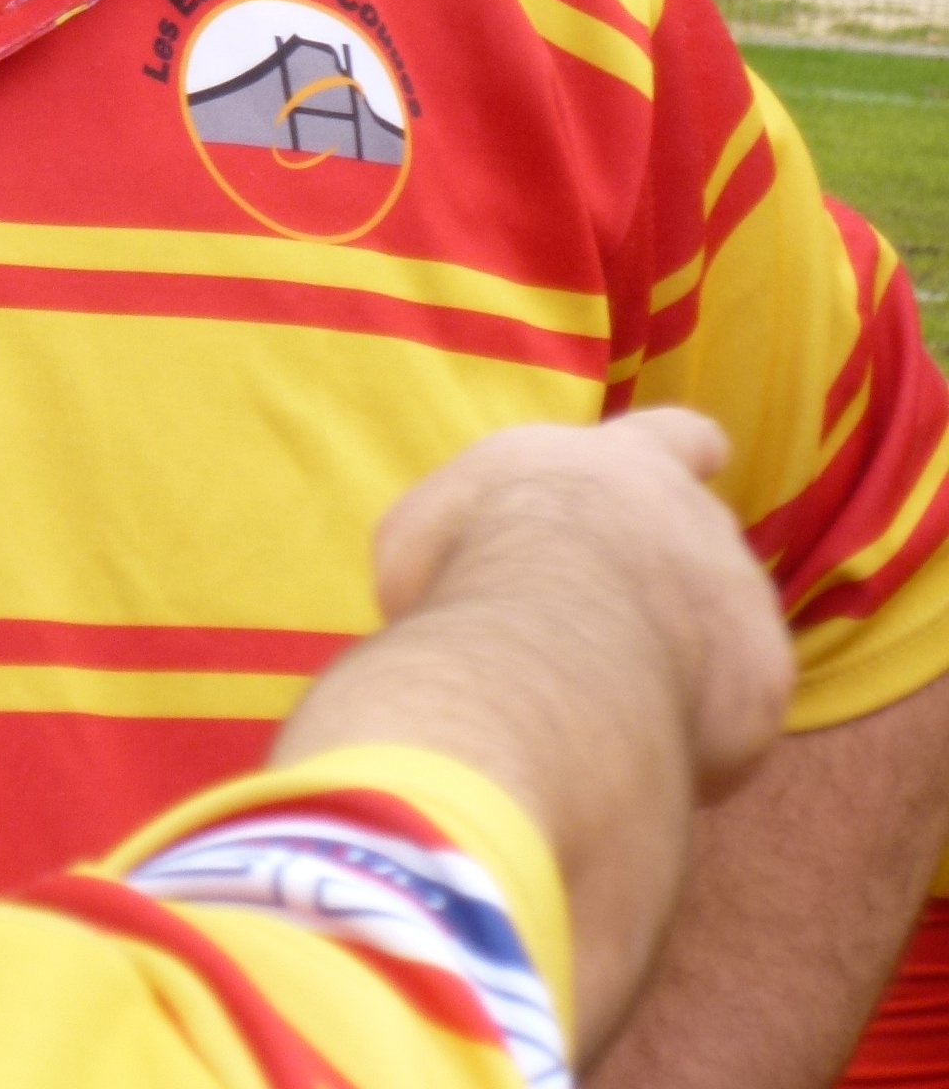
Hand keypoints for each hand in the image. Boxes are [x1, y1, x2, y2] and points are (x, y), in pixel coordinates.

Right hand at [374, 411, 792, 797]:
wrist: (547, 653)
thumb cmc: (471, 574)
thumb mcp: (428, 533)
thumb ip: (466, 541)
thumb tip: (450, 586)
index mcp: (623, 461)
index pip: (680, 436)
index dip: (682, 454)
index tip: (694, 466)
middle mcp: (699, 517)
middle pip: (702, 541)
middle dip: (662, 583)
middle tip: (595, 630)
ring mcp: (742, 597)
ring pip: (719, 633)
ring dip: (674, 664)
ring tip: (592, 710)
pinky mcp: (763, 680)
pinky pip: (728, 717)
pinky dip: (684, 737)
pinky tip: (622, 754)